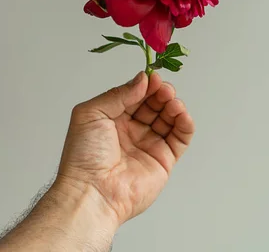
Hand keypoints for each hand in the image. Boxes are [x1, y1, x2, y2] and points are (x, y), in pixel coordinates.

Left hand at [57, 71, 194, 224]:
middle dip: (161, 93)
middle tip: (164, 89)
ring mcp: (148, 145)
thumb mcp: (92, 113)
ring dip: (174, 106)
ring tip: (172, 102)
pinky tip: (181, 115)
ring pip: (169, 118)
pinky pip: (180, 138)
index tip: (153, 77)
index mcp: (112, 118)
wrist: (92, 192)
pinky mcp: (163, 160)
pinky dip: (185, 124)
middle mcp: (131, 130)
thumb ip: (119, 94)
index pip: (135, 95)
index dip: (145, 85)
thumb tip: (142, 80)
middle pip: (154, 104)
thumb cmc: (84, 156)